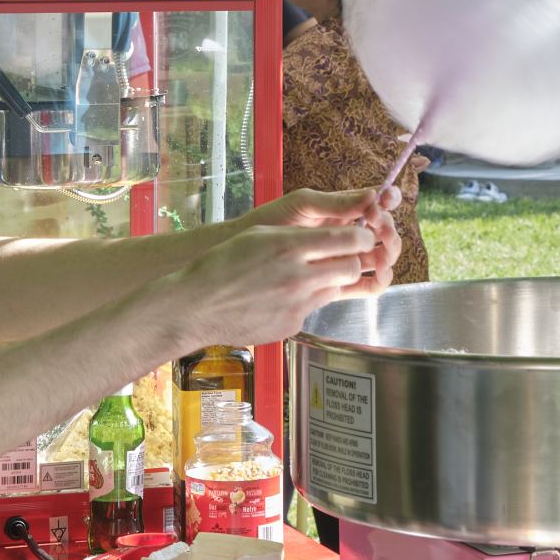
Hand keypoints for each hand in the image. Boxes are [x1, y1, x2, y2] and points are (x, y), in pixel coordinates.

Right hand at [171, 219, 390, 347]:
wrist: (196, 305)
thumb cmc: (222, 264)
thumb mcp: (261, 235)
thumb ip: (300, 236)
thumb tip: (332, 238)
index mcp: (292, 246)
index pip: (351, 238)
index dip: (363, 235)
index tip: (361, 234)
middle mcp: (300, 277)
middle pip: (354, 267)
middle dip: (354, 259)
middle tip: (345, 256)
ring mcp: (298, 305)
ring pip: (336, 289)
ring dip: (329, 281)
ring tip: (304, 276)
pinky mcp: (292, 325)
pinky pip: (313, 309)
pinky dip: (305, 301)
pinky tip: (280, 297)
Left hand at [245, 186, 402, 291]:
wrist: (245, 254)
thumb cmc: (271, 221)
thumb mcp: (303, 205)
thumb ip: (336, 203)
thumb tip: (373, 195)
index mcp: (341, 210)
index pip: (375, 203)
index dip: (388, 201)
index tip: (386, 202)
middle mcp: (346, 234)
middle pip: (383, 232)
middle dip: (389, 230)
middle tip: (382, 231)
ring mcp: (343, 258)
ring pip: (379, 257)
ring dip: (388, 255)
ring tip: (382, 256)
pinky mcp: (337, 282)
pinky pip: (366, 284)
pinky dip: (378, 280)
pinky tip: (378, 276)